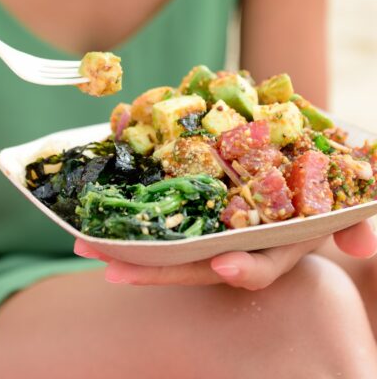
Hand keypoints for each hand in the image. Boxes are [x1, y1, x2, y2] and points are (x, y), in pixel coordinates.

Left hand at [74, 219, 376, 289]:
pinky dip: (131, 213)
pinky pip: (158, 215)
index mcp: (267, 245)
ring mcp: (207, 228)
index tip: (223, 265)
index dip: (242, 269)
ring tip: (87, 244)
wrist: (285, 165)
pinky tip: (101, 209)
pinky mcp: (189, 208)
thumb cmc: (309, 189)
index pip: (255, 267)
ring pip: (165, 245)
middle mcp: (231, 242)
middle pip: (191, 263)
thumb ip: (350, 223)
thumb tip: (364, 244)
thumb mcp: (333, 206)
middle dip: (154, 269)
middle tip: (111, 267)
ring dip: (127, 247)